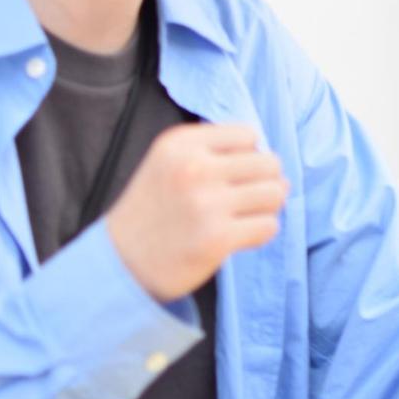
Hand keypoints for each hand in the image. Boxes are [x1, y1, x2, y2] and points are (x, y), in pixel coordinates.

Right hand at [105, 122, 287, 300]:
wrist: (122, 263)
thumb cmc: (155, 210)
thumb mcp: (169, 162)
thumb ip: (214, 150)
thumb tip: (274, 161)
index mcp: (181, 143)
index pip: (248, 135)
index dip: (248, 155)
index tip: (232, 175)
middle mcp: (193, 167)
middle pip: (269, 162)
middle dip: (266, 180)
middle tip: (247, 198)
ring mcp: (207, 203)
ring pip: (276, 192)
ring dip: (268, 206)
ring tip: (247, 215)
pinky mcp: (218, 238)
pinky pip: (269, 226)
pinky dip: (261, 231)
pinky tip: (240, 235)